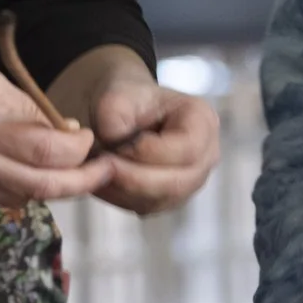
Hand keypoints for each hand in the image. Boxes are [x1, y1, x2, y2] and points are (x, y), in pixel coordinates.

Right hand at [0, 51, 110, 209]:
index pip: (49, 148)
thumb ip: (22, 108)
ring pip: (21, 197)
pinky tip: (15, 171)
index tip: (89, 140)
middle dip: (82, 181)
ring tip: (66, 171)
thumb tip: (63, 133)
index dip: (80, 149)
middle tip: (105, 171)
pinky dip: (12, 187)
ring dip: (49, 186)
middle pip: (44, 184)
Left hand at [51, 47, 219, 213]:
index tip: (113, 146)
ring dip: (123, 190)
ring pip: (160, 199)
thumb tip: (113, 146)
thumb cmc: (125, 99)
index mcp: (203, 121)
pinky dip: (120, 197)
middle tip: (98, 166)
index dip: (147, 153)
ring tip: (95, 171)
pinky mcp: (170, 198)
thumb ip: (115, 116)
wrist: (123, 111)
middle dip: (133, 178)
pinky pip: (148, 206)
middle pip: (177, 183)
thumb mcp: (117, 95)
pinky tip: (100, 181)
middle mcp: (206, 155)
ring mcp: (192, 181)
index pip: (186, 149)